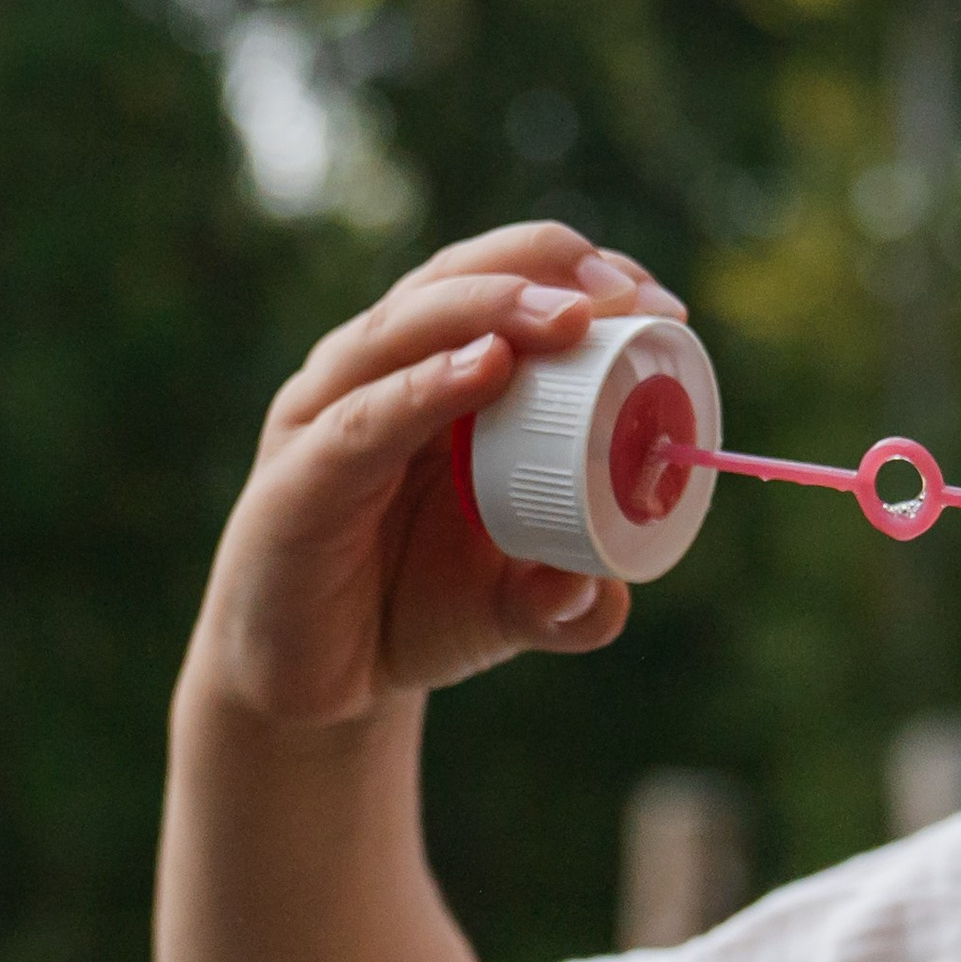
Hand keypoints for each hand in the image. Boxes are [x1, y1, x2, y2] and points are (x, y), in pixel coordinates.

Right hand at [184, 221, 687, 730]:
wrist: (315, 690)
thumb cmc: (414, 611)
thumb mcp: (513, 607)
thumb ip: (566, 601)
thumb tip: (607, 597)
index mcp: (436, 377)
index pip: (503, 286)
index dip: (580, 277)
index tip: (662, 305)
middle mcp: (377, 375)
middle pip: (455, 282)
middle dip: (544, 272)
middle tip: (625, 296)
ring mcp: (328, 418)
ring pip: (407, 330)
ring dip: (493, 309)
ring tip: (569, 318)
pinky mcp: (298, 479)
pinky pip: (363, 420)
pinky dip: (423, 389)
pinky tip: (484, 368)